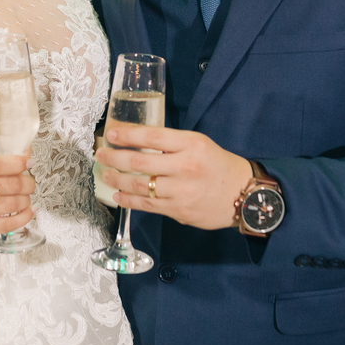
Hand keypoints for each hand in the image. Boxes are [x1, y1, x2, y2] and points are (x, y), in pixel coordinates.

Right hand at [0, 152, 34, 243]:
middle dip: (27, 183)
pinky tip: (28, 210)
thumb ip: (2, 162)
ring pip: (13, 204)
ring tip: (25, 197)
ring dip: (26, 199)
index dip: (16, 162)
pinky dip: (26, 215)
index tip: (28, 162)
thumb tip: (27, 153)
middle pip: (10, 185)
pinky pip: (11, 223)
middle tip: (28, 183)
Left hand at [96, 126, 251, 229]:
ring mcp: (180, 191)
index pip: (152, 137)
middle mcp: (184, 167)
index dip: (128, 135)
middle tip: (101, 154)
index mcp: (191, 144)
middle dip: (115, 158)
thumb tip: (137, 142)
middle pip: (140, 162)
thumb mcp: (198, 144)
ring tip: (106, 174)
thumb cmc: (217, 165)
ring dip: (118, 179)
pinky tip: (118, 195)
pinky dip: (129, 200)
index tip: (112, 134)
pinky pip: (147, 205)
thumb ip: (171, 143)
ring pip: (140, 186)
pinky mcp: (178, 210)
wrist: (242, 194)